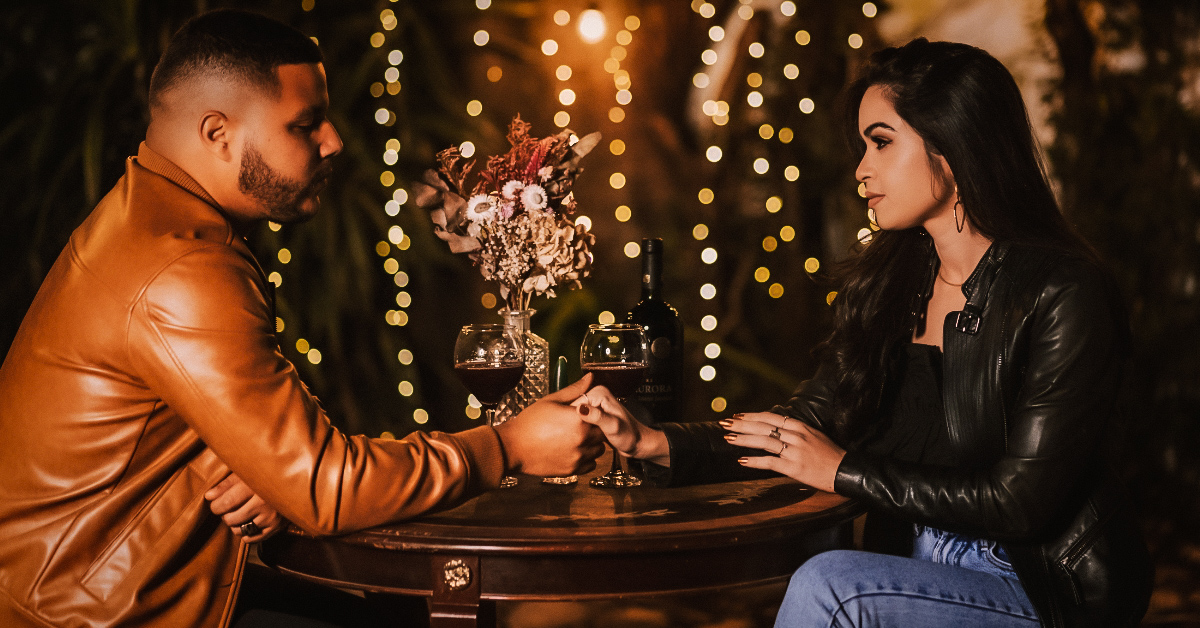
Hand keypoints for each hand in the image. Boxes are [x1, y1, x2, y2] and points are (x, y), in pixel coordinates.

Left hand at [204, 472, 284, 541]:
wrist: (297, 484)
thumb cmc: (266, 476)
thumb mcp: (247, 474)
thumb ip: (226, 484)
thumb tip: (208, 497)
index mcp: (255, 485)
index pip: (226, 503)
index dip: (216, 506)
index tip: (216, 504)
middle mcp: (264, 502)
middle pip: (231, 519)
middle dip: (225, 515)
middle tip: (229, 509)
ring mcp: (271, 516)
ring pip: (238, 531)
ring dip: (235, 525)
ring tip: (240, 514)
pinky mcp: (276, 527)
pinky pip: (250, 539)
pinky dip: (246, 533)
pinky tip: (250, 522)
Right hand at [493, 373, 607, 476]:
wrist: (512, 447)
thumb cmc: (529, 422)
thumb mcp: (551, 400)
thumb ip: (575, 390)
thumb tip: (590, 377)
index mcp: (579, 419)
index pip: (601, 417)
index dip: (595, 416)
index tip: (586, 415)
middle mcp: (582, 439)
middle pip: (602, 435)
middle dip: (595, 430)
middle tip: (580, 427)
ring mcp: (578, 456)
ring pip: (598, 451)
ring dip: (592, 445)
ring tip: (576, 440)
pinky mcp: (572, 470)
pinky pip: (590, 465)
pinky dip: (586, 459)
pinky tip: (573, 452)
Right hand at [574, 385, 669, 466]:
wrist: (638, 444)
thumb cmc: (630, 436)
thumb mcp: (613, 426)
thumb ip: (598, 417)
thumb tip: (580, 409)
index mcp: (598, 393)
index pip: (573, 403)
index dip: (569, 418)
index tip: (567, 432)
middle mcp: (595, 396)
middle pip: (572, 410)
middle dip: (572, 424)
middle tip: (575, 439)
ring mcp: (594, 406)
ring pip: (574, 418)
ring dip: (574, 429)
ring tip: (579, 441)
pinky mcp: (593, 416)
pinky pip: (579, 423)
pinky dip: (579, 431)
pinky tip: (582, 440)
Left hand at [721, 412, 845, 492]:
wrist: (845, 471)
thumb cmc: (830, 455)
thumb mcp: (813, 436)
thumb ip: (795, 432)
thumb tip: (775, 430)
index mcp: (800, 426)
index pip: (771, 417)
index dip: (752, 416)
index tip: (737, 415)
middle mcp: (796, 436)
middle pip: (764, 426)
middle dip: (742, 424)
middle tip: (724, 423)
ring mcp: (795, 451)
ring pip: (764, 441)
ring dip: (744, 439)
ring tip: (728, 438)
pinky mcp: (794, 467)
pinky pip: (771, 462)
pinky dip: (755, 461)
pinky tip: (742, 461)